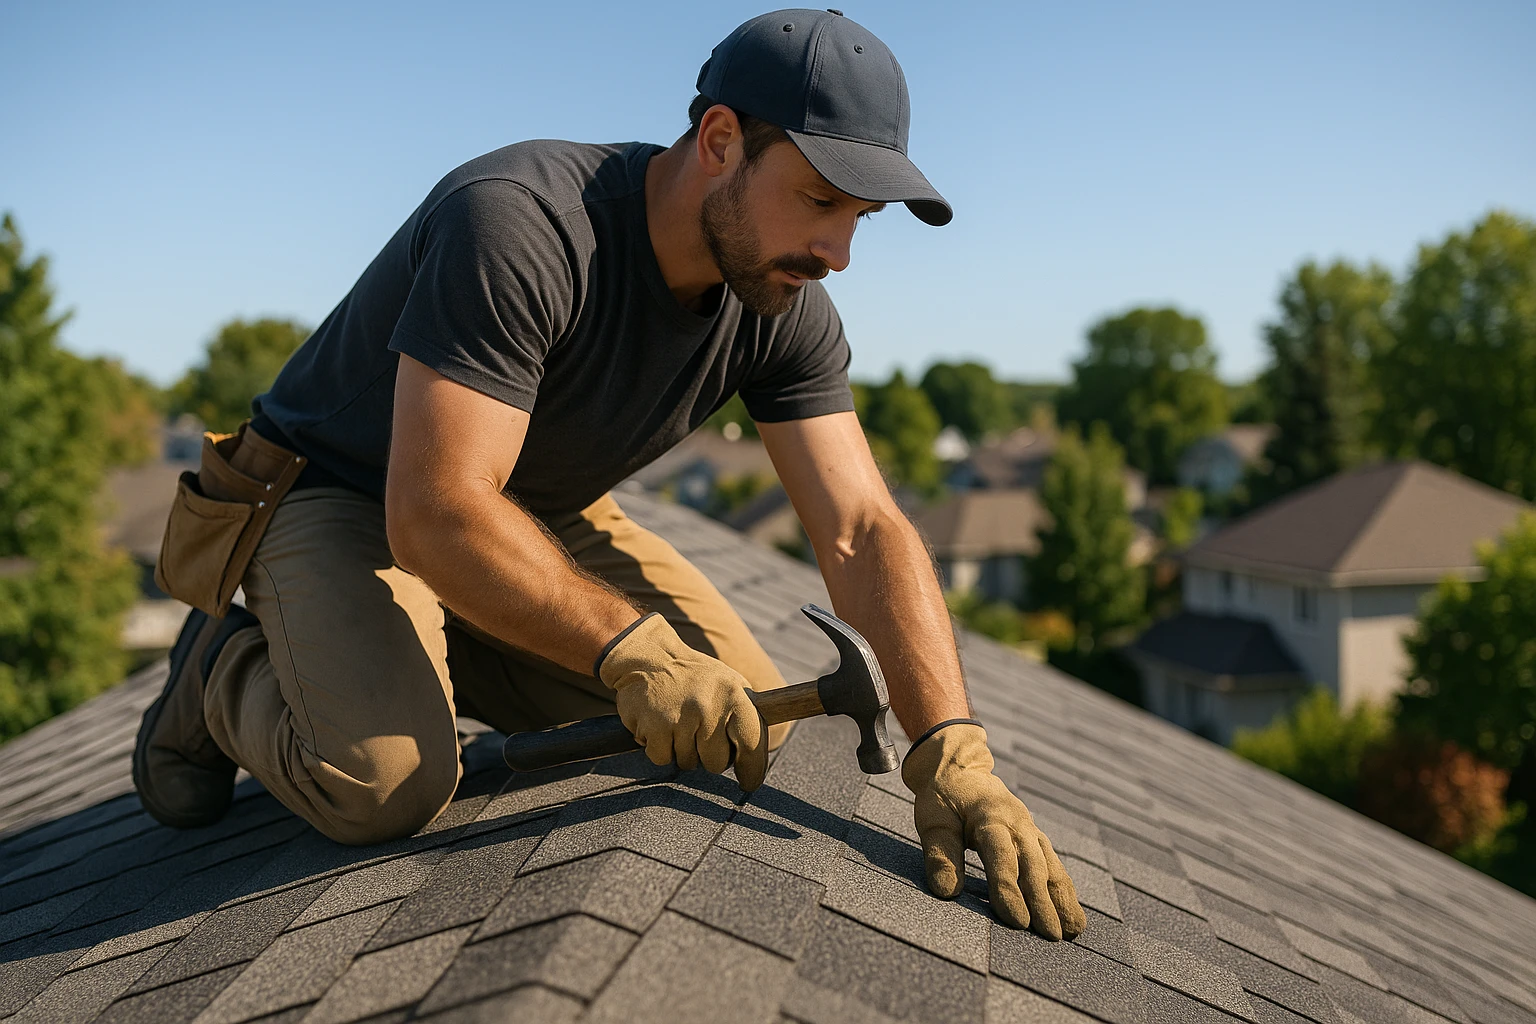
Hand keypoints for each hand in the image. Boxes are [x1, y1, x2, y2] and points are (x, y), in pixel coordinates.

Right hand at [597, 613, 767, 790]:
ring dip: (682, 751)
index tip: (748, 783)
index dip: (751, 769)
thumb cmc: (694, 677)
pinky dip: (659, 748)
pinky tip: (659, 725)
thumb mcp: (728, 684)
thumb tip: (758, 758)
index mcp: (733, 694)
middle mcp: (709, 706)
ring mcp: (681, 717)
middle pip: (717, 763)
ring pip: (688, 763)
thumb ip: (745, 716)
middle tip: (699, 736)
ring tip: (677, 723)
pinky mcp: (655, 727)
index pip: (751, 743)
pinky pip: (662, 759)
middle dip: (708, 757)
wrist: (648, 657)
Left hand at [902, 721, 1086, 939]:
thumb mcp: (932, 821)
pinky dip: (1064, 888)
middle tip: (1051, 936)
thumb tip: (947, 892)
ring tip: (1073, 930)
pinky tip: (1072, 913)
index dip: (1010, 890)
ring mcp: (1029, 829)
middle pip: (1033, 865)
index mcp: (989, 816)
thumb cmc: (942, 798)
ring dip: (1062, 898)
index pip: (1002, 857)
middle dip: (1043, 902)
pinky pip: (1053, 863)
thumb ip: (940, 855)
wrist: (960, 768)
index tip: (1018, 921)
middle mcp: (1016, 822)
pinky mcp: (1035, 837)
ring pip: (1050, 865)